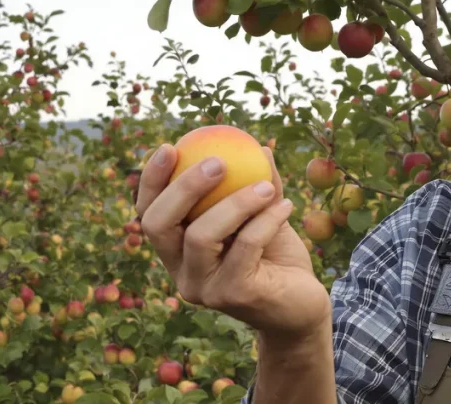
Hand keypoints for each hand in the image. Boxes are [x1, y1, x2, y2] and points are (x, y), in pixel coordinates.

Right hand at [136, 143, 331, 341]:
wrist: (302, 305)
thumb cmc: (276, 256)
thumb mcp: (262, 215)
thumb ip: (255, 184)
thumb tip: (257, 145)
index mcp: (177, 251)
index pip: (149, 214)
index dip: (151, 181)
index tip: (169, 146)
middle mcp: (181, 272)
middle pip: (158, 225)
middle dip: (183, 187)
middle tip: (217, 162)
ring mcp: (203, 288)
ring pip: (201, 236)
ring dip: (236, 202)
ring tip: (267, 186)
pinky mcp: (233, 296)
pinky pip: (245, 246)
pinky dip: (266, 220)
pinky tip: (287, 205)